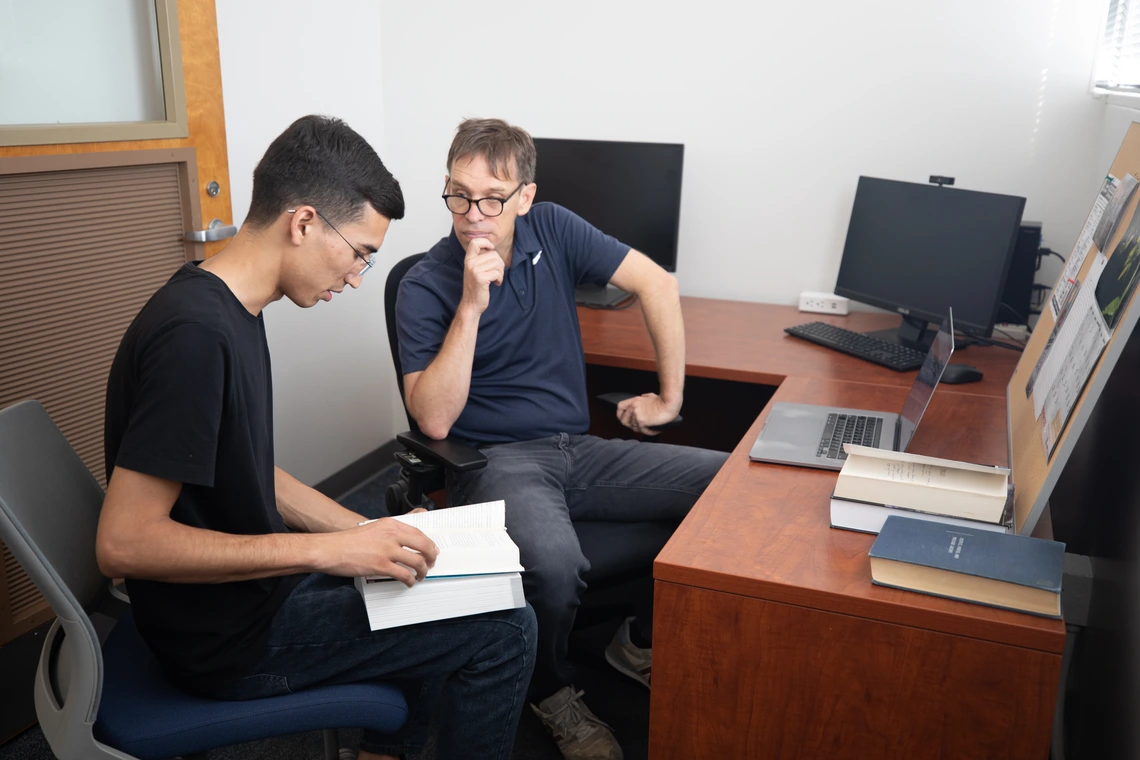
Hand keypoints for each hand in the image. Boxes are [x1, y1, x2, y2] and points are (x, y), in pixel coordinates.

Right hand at [324, 518, 438, 586]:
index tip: (431, 550)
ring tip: (421, 575)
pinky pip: (404, 575)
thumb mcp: (373, 528)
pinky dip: (410, 580)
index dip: (428, 543)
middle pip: (423, 545)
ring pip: (417, 562)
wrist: (330, 549)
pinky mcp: (381, 566)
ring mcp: (387, 551)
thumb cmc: (348, 541)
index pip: (418, 532)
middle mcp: (391, 535)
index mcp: (390, 524)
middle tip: (431, 563)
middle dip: (431, 557)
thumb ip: (390, 531)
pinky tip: (409, 582)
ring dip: (423, 571)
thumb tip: (406, 538)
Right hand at [459, 237, 503, 315]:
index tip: (491, 249)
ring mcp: (474, 270)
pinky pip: (497, 273)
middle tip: (497, 273)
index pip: (475, 242)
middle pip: (493, 254)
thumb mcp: (476, 270)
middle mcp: (470, 263)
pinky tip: (496, 284)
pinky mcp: (480, 278)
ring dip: (500, 272)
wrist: (471, 304)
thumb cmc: (477, 287)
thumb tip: (493, 250)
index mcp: (468, 259)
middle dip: (499, 264)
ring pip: (497, 263)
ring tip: (496, 279)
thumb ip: (481, 260)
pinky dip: (500, 279)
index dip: (486, 242)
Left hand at [616, 393, 680, 435]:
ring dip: (643, 429)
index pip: (620, 407)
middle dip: (631, 426)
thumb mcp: (650, 396)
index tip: (624, 418)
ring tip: (651, 428)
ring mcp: (637, 415)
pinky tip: (655, 430)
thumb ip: (643, 397)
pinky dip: (650, 432)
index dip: (620, 414)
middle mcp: (633, 407)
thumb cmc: (663, 400)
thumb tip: (642, 397)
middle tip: (639, 426)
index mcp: (634, 401)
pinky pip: (643, 431)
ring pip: (635, 428)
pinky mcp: (642, 421)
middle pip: (624, 421)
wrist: (669, 403)